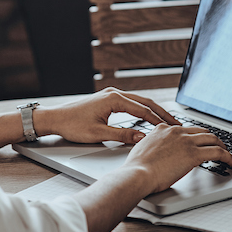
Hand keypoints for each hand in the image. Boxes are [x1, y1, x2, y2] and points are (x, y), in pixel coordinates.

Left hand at [32, 87, 180, 144]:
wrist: (55, 118)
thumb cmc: (72, 125)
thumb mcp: (99, 134)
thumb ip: (122, 135)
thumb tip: (143, 137)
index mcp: (114, 99)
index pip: (143, 110)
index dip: (159, 120)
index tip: (172, 128)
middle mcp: (114, 94)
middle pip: (145, 102)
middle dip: (162, 113)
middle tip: (177, 123)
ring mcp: (111, 95)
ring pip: (139, 102)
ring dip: (153, 111)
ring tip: (166, 121)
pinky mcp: (108, 100)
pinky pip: (131, 103)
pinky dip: (143, 110)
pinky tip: (149, 118)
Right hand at [123, 124, 231, 193]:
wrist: (137, 174)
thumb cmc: (136, 168)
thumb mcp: (143, 150)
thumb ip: (154, 147)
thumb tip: (158, 154)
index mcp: (163, 128)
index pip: (186, 129)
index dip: (196, 136)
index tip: (201, 142)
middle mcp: (176, 131)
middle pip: (202, 131)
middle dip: (213, 139)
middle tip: (219, 147)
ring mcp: (186, 141)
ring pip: (213, 139)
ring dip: (223, 147)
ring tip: (228, 156)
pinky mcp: (194, 154)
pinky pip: (218, 152)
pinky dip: (228, 157)